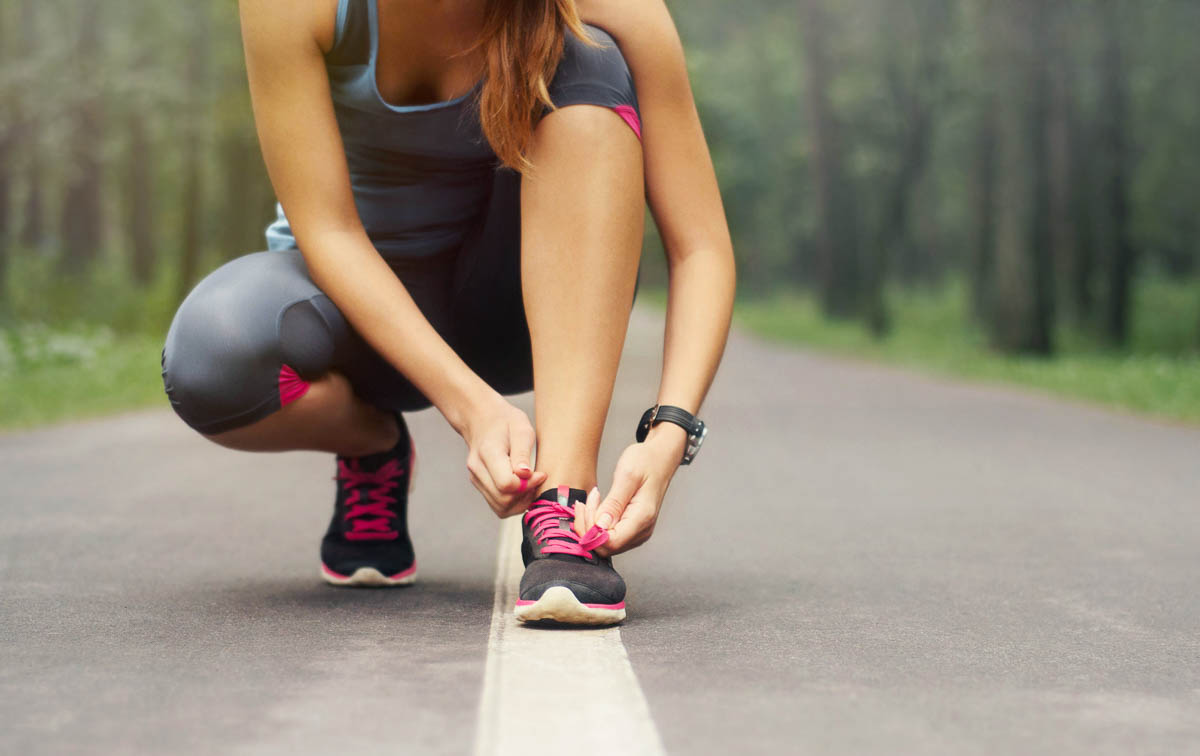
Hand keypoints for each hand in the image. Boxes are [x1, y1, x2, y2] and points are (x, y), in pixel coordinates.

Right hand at [461, 391, 546, 517]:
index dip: (528, 484)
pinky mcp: (480, 485)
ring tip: (531, 485)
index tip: (540, 474)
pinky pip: (497, 505)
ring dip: (520, 502)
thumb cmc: (505, 421)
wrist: (482, 419)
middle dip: (526, 495)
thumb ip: (522, 452)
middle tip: (537, 480)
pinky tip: (522, 489)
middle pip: (503, 500)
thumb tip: (525, 474)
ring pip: (500, 507)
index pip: (506, 484)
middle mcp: (477, 469)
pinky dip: (513, 503)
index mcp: (488, 452)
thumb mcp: (521, 428)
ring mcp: (476, 479)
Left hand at [589, 423, 686, 555]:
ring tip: (592, 500)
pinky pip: (609, 536)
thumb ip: (613, 503)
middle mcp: (641, 530)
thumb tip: (600, 526)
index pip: (611, 542)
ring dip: (591, 524)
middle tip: (585, 502)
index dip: (591, 530)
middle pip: (606, 546)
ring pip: (605, 543)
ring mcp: (638, 532)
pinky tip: (596, 506)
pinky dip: (597, 524)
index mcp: (642, 518)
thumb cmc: (646, 462)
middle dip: (588, 527)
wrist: (659, 459)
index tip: (587, 506)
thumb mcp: (627, 475)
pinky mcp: (632, 528)